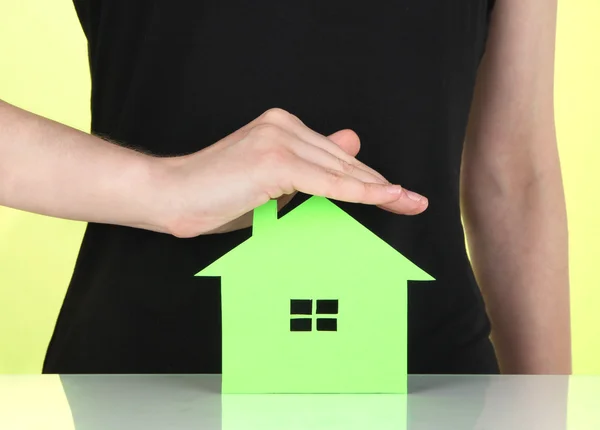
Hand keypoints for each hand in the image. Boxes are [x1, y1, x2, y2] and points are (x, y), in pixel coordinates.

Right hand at [156, 108, 427, 237]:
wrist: (171, 196)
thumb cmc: (217, 196)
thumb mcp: (271, 184)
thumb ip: (309, 167)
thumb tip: (350, 144)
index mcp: (282, 126)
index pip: (336, 156)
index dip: (368, 177)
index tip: (398, 193)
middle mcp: (283, 125)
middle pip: (344, 162)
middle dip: (381, 185)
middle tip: (414, 201)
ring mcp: (278, 138)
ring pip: (339, 171)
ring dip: (378, 190)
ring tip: (408, 202)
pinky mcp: (274, 159)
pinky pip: (326, 182)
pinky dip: (358, 192)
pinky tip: (386, 197)